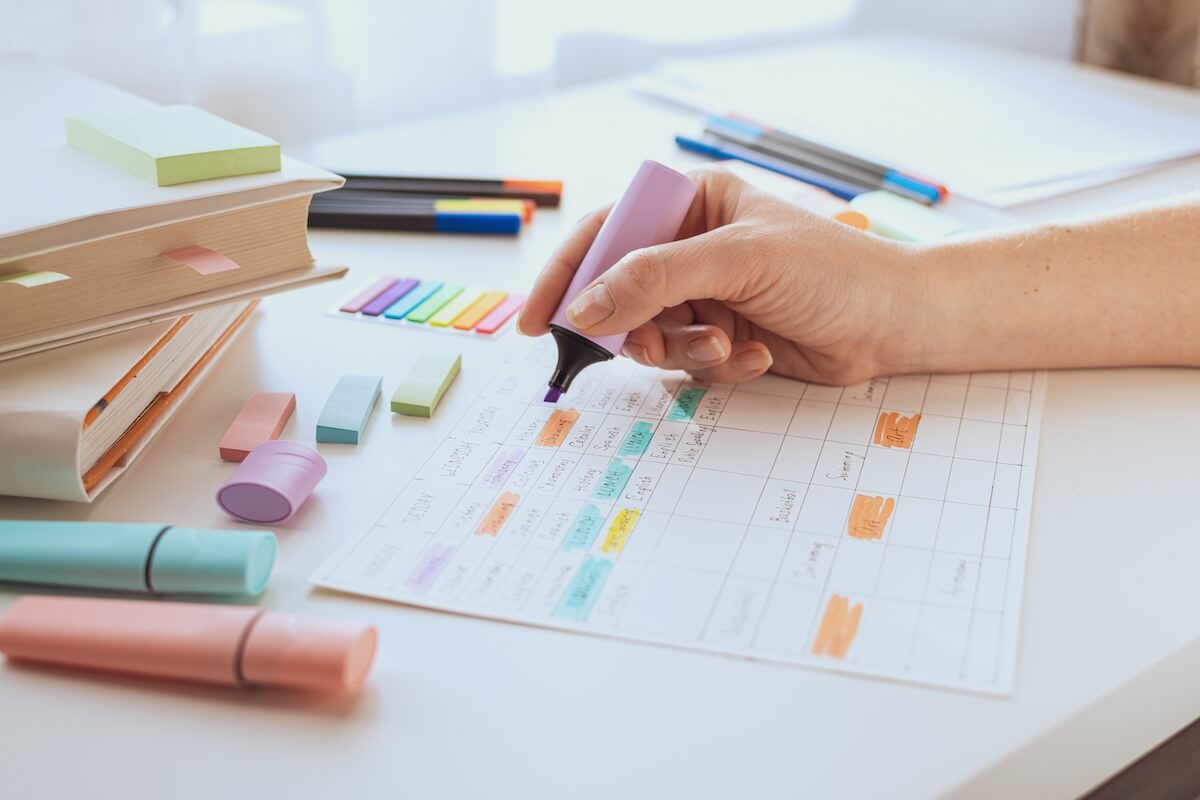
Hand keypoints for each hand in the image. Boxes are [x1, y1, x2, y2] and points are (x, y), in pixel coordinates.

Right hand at [518, 166, 925, 384]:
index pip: (606, 231)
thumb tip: (584, 308)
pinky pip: (684, 362)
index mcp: (690, 203)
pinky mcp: (721, 336)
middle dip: (635, 327)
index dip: (566, 274)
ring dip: (683, 351)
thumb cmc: (830, 271)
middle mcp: (691, 247)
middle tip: (650, 345)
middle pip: (618, 293)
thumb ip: (655, 279)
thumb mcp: (737, 259)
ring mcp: (704, 295)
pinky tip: (755, 356)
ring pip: (648, 337)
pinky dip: (714, 367)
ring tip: (727, 345)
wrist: (895, 324)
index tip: (536, 320)